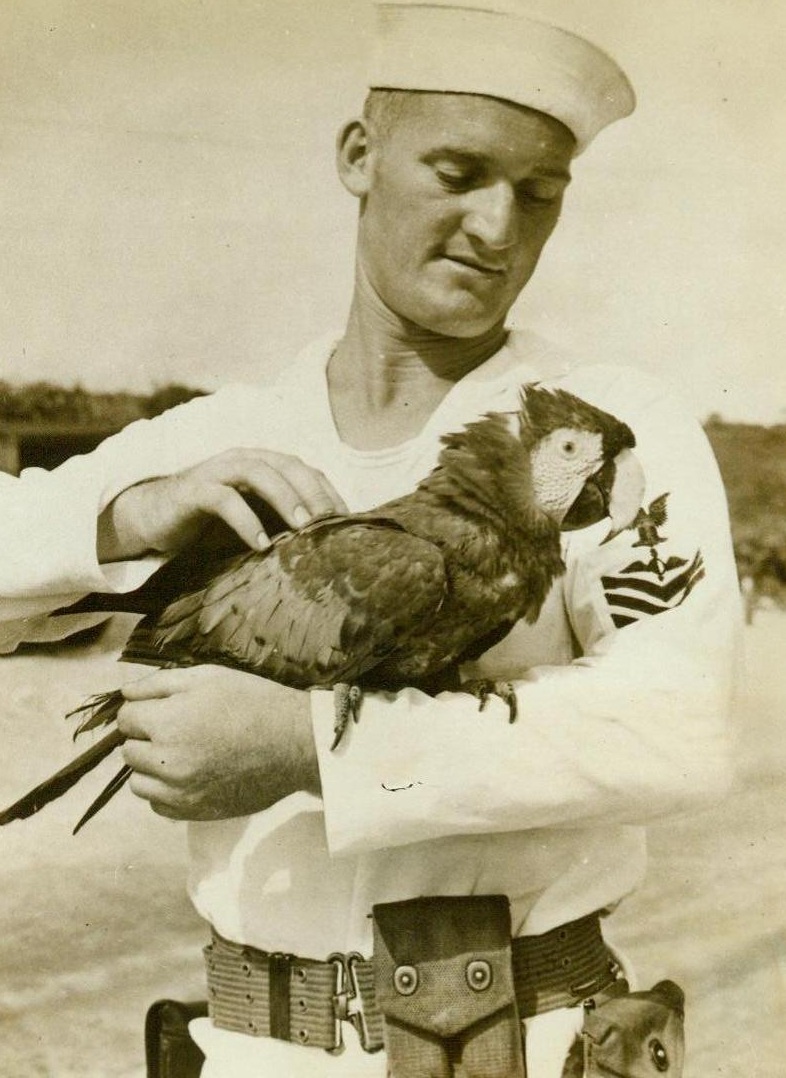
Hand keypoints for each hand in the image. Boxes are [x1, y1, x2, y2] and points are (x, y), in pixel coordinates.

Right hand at [97, 448, 346, 560]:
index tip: (348, 522)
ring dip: (285, 498)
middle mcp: (242, 460)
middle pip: (287, 465)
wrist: (151, 520)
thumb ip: (282, 526)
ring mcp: (216, 471)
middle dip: (313, 493)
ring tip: (302, 528)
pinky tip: (260, 544)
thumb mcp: (254, 523)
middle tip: (331, 523)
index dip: (329, 492)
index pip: (305, 471)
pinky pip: (223, 498)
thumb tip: (327, 550)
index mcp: (263, 465)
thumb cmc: (210, 525)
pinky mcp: (192, 490)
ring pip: (258, 472)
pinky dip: (245, 520)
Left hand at [116, 666, 320, 819]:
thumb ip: (159, 683)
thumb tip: (125, 694)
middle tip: (178, 729)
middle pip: (128, 751)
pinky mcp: (193, 813)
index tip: (165, 709)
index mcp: (167, 723)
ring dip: (151, 767)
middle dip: (146, 737)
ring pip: (139, 782)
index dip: (143, 709)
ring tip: (182, 753)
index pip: (125, 718)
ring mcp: (179, 792)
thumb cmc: (252, 702)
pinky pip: (157, 805)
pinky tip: (190, 775)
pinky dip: (165, 791)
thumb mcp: (207, 677)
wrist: (294, 743)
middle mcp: (166, 761)